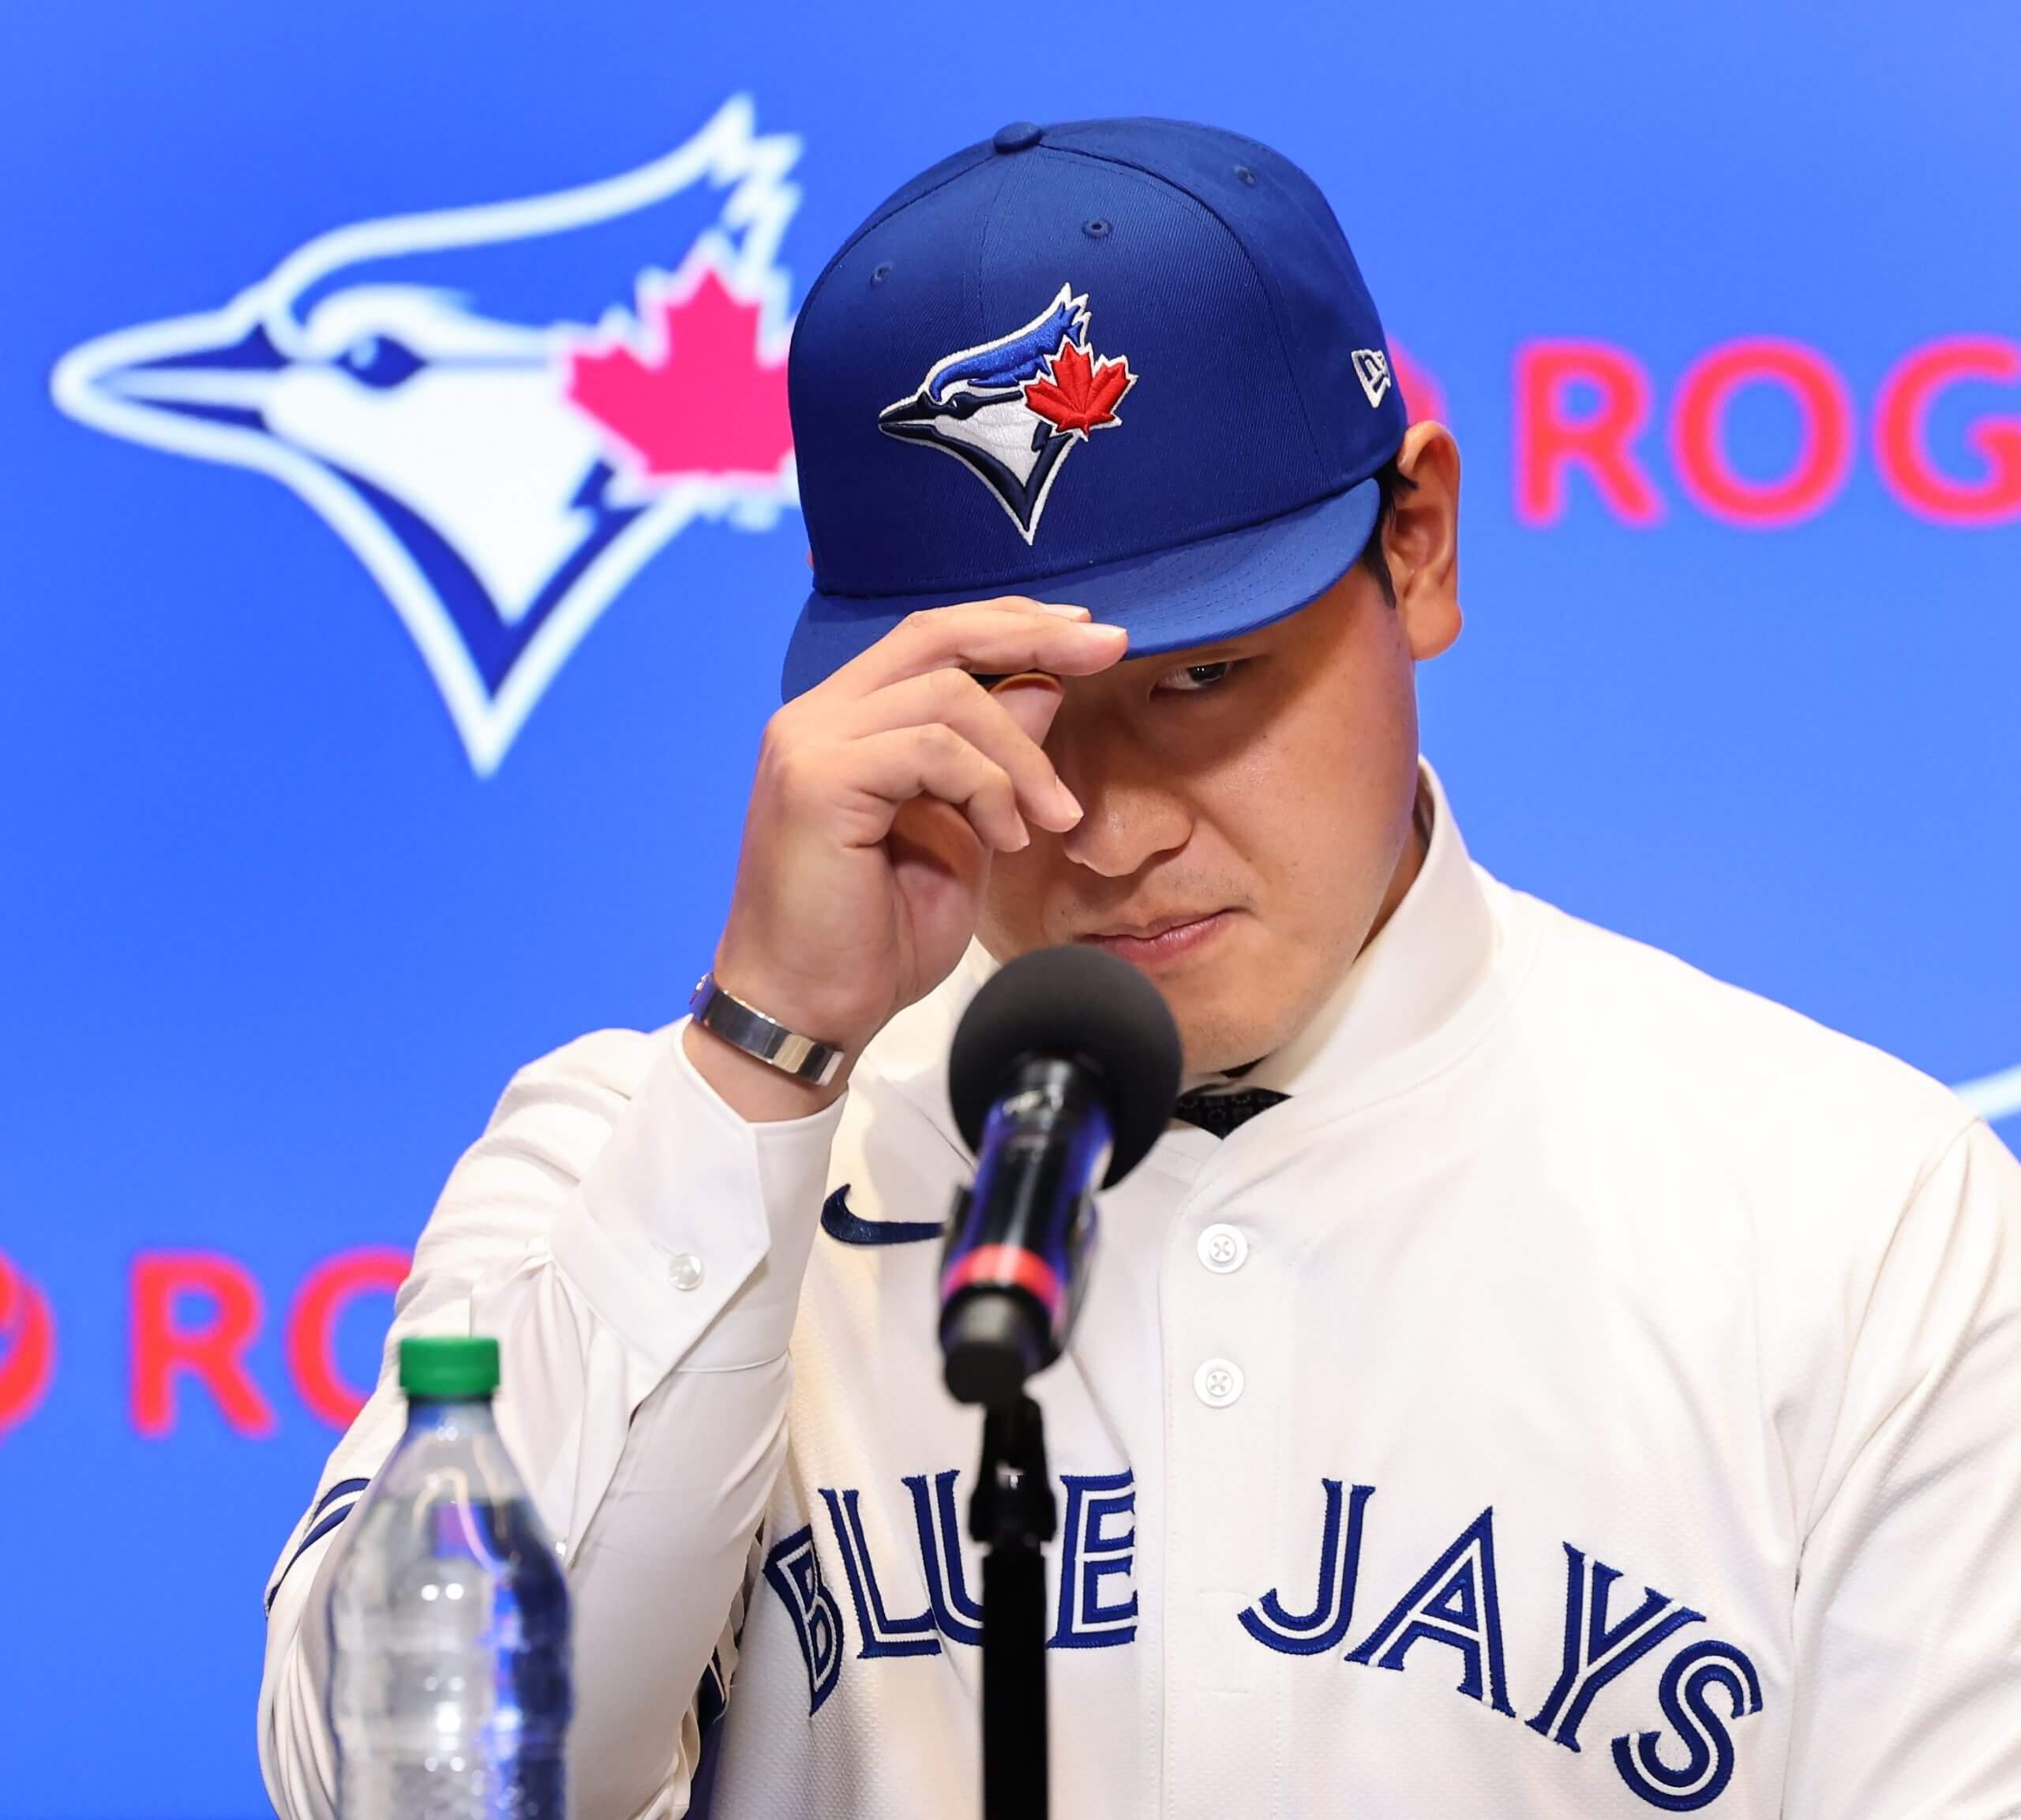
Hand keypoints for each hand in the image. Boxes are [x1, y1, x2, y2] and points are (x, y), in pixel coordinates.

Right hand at [686, 600, 1127, 1118]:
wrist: (807, 1016)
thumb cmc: (873, 943)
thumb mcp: (962, 839)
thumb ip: (993, 766)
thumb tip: (1044, 687)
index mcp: (844, 724)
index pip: (933, 639)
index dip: (1012, 624)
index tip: (1088, 636)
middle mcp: (817, 718)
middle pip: (937, 634)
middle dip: (1033, 634)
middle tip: (1109, 648)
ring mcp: (809, 743)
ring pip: (948, 696)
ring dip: (1022, 757)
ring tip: (1053, 819)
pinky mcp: (816, 780)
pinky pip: (930, 748)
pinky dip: (988, 788)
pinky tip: (1006, 839)